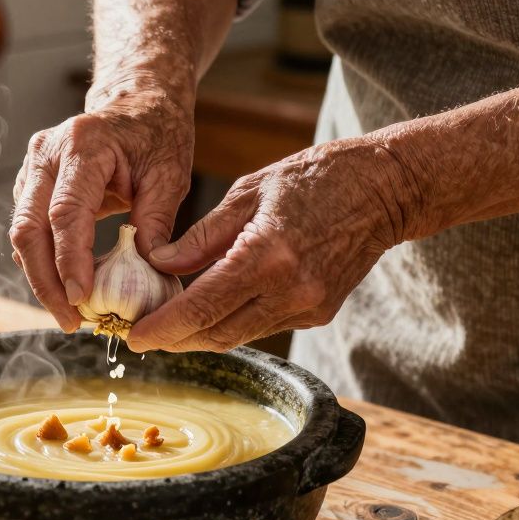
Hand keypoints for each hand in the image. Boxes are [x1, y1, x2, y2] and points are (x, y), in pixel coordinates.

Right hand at [8, 90, 193, 331]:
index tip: (81, 300)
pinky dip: (42, 264)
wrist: (135, 103)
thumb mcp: (170, 174)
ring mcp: (32, 168)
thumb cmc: (156, 135)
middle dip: (45, 282)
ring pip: (21, 235)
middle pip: (28, 229)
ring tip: (70, 314)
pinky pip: (28, 231)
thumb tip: (149, 267)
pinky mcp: (30, 184)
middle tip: (70, 321)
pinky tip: (66, 289)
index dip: (69, 261)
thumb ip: (158, 219)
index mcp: (83, 146)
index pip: (64, 213)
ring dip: (41, 279)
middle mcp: (47, 154)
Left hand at [126, 137, 419, 352]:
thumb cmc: (315, 178)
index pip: (201, 308)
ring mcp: (308, 307)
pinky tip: (211, 310)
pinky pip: (262, 326)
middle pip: (216, 334)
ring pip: (238, 336)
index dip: (163, 328)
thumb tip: (161, 263)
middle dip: (174, 340)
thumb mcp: (249, 192)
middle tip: (141, 335)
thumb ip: (202, 236)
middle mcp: (290, 291)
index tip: (133, 336)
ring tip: (168, 325)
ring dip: (200, 335)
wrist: (385, 190)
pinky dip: (231, 322)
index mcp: (267, 256)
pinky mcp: (318, 313)